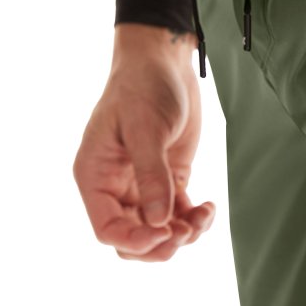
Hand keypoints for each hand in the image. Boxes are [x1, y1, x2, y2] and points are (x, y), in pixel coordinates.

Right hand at [73, 24, 215, 260]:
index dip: (134, 240)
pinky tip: (209, 208)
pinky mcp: (168, 179)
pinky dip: (193, 219)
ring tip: (204, 216)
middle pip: (131, 238)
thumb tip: (160, 221)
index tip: (164, 232)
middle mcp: (115, 187)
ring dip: (182, 234)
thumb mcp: (145, 129)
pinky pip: (176, 214)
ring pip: (157, 231)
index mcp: (96, 176)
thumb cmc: (143, 87)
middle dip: (160, 244)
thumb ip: (152, 175)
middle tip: (187, 231)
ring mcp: (142, 185)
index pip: (106, 228)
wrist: (164, 61)